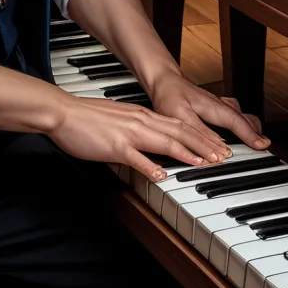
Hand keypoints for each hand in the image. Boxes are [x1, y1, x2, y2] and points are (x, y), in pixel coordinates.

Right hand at [49, 87, 237, 181]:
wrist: (65, 112)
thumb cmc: (90, 118)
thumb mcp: (121, 120)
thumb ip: (139, 129)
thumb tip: (155, 143)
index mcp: (143, 115)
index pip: (179, 124)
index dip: (201, 135)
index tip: (217, 144)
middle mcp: (141, 121)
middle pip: (179, 131)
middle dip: (204, 144)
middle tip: (222, 155)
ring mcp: (129, 133)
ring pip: (165, 142)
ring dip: (187, 153)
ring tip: (205, 163)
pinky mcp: (115, 146)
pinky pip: (136, 157)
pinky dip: (151, 166)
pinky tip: (163, 175)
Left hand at [149, 68, 268, 151]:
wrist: (163, 79)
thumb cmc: (170, 96)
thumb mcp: (182, 117)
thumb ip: (201, 134)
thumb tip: (219, 149)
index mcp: (214, 107)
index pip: (237, 122)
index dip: (251, 135)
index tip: (263, 145)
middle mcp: (220, 104)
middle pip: (244, 118)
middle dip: (256, 132)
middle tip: (264, 147)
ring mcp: (218, 104)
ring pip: (240, 114)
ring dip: (250, 126)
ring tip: (255, 140)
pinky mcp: (214, 105)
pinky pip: (234, 113)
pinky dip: (241, 122)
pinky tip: (238, 128)